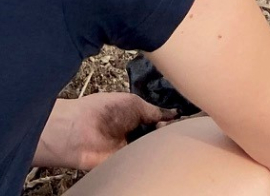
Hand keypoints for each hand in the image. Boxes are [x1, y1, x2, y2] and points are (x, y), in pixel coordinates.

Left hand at [32, 94, 171, 172]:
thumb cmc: (102, 111)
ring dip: (166, 145)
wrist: (79, 131)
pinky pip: (148, 163)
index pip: (161, 121)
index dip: (174, 121)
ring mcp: (133, 150)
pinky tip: (167, 153)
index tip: (190, 118)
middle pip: (162, 136)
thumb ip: (154, 111)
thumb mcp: (133, 103)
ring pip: (157, 149)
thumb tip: (174, 114)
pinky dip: (157, 159)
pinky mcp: (129, 165)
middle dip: (172, 132)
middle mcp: (137, 134)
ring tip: (174, 139)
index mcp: (136, 117)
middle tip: (183, 129)